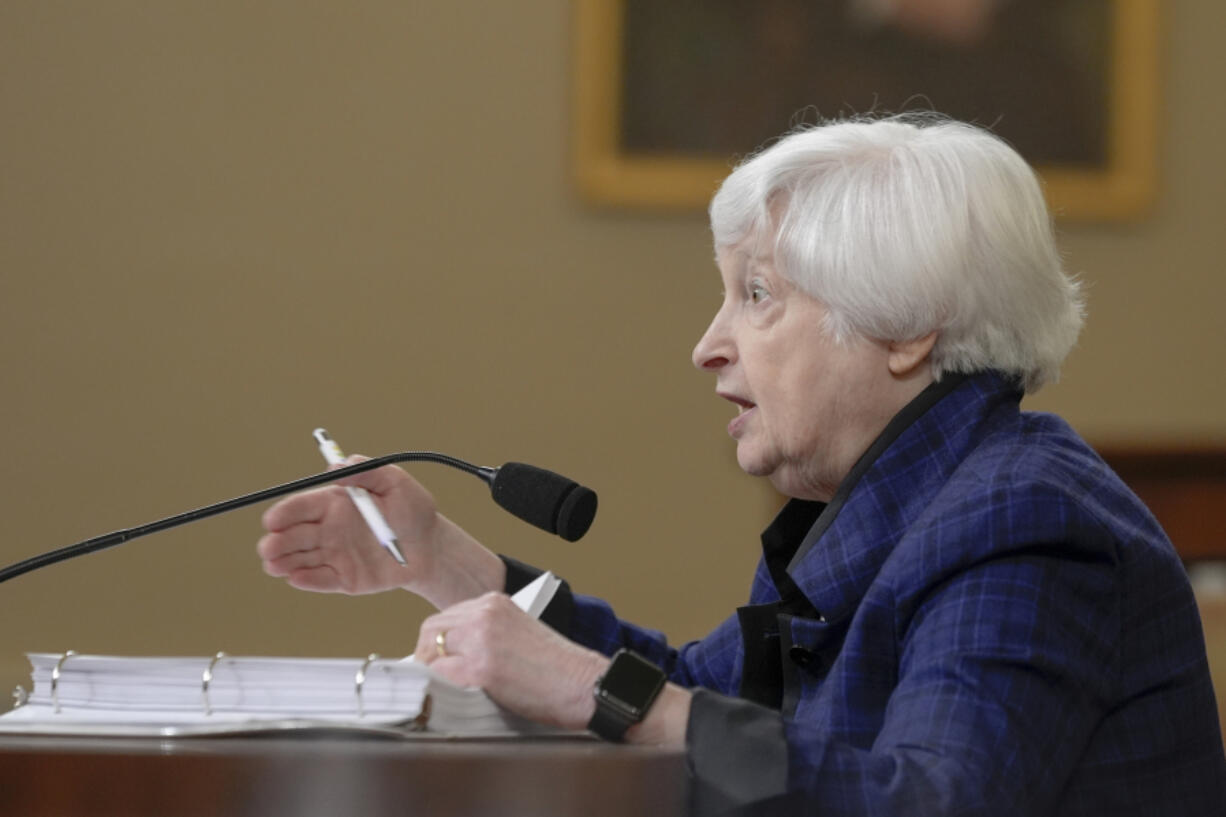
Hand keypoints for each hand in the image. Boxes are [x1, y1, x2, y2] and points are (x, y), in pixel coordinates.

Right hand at [257, 459, 504, 608]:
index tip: (273, 520)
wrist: (432, 547)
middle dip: (277, 541)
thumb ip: (368, 470)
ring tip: (273, 565)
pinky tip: (295, 578)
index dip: (284, 513)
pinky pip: (322, 580)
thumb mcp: (396, 482)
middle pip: (294, 535)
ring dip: (284, 562)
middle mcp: (329, 530)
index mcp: (335, 504)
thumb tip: (337, 467)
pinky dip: (308, 580)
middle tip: (269, 547)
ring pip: (301, 559)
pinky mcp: (345, 579)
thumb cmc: (413, 511)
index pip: (301, 507)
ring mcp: (335, 556)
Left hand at [415, 592, 607, 728]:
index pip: (446, 618)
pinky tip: (454, 697)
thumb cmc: (556, 667)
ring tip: (444, 689)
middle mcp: (485, 614)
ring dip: (432, 673)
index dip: (437, 643)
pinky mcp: (481, 668)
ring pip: (430, 654)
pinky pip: (441, 677)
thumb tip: (449, 655)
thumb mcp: (517, 632)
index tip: (437, 661)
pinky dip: (440, 689)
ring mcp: (481, 639)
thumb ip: (485, 634)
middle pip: (431, 631)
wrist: (582, 684)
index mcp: (494, 602)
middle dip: (426, 656)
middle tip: (433, 678)